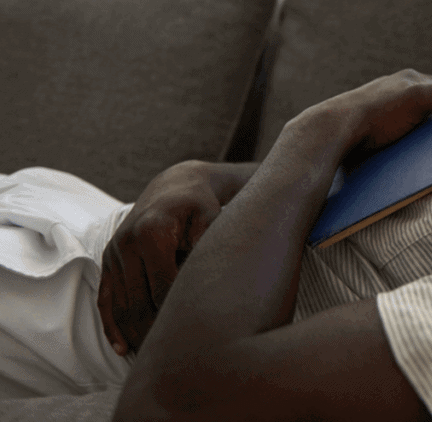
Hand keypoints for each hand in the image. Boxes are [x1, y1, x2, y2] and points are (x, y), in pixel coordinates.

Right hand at [97, 161, 243, 355]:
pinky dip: (112, 325)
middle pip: (139, 301)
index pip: (164, 286)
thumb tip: (210, 282)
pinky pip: (105, 298)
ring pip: (120, 304)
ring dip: (133, 333)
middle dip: (153, 331)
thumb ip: (209, 246)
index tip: (195, 335)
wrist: (174, 187)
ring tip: (151, 357)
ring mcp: (114, 252)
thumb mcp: (212, 217)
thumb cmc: (202, 205)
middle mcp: (127, 243)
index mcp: (153, 232)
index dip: (177, 312)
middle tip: (175, 357)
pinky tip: (122, 347)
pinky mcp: (107, 260)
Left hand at [276, 63, 431, 191]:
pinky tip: (402, 153)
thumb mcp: (423, 99)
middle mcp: (391, 90)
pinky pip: (389, 134)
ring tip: (429, 148)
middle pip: (424, 103)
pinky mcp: (364, 129)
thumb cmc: (379, 113)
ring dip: (418, 132)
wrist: (333, 131)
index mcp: (406, 80)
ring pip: (405, 120)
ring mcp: (376, 109)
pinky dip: (400, 142)